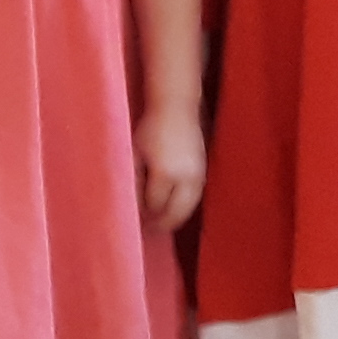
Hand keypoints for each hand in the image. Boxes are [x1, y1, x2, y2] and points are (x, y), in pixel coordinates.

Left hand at [133, 100, 204, 233]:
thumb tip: (133, 204)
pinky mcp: (204, 172)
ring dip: (174, 219)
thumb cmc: (151, 128)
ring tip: (159, 224)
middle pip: (175, 213)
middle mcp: (186, 178)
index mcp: (165, 173)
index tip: (135, 221)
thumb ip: (135, 180)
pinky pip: (194, 198)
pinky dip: (183, 208)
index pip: (155, 205)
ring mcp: (198, 176)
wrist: (177, 107)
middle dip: (161, 224)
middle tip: (148, 231)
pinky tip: (172, 209)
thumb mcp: (136, 153)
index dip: (144, 214)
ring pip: (188, 208)